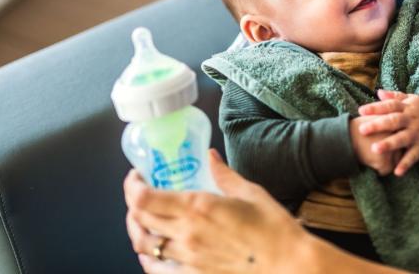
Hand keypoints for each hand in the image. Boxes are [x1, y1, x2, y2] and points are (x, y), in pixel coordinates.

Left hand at [124, 149, 307, 272]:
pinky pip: (158, 270)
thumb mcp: (250, 192)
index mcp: (198, 207)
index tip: (137, 176)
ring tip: (141, 219)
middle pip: (139, 219)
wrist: (287, 265)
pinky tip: (149, 252)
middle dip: (132, 203)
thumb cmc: (273, 229)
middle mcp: (187, 233)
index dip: (132, 186)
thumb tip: (211, 156)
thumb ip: (223, 174)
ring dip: (137, 229)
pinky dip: (147, 259)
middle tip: (139, 192)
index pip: (145, 198)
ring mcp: (188, 259)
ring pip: (144, 244)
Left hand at [357, 90, 418, 175]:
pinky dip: (406, 164)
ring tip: (375, 149)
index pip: (390, 105)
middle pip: (394, 121)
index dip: (376, 108)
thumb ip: (395, 97)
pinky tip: (396, 172)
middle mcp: (411, 120)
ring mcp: (417, 134)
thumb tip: (378, 92)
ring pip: (402, 139)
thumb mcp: (411, 99)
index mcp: (407, 107)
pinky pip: (414, 156)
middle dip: (378, 125)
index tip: (361, 111)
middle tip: (362, 130)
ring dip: (389, 144)